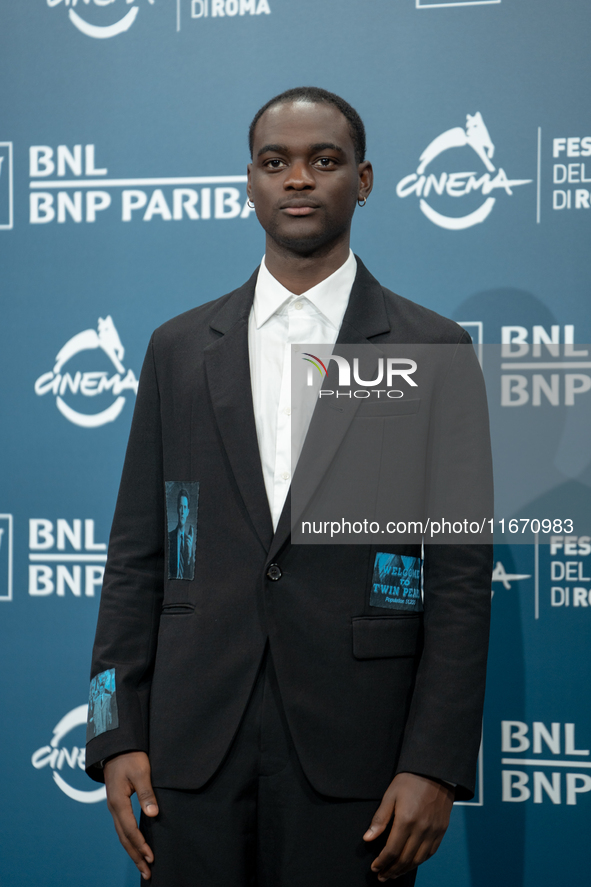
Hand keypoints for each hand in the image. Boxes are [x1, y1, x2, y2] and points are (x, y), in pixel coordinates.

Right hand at [104, 751, 158, 880]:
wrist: (116, 746)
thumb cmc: (130, 757)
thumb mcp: (141, 772)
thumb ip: (146, 794)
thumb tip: (153, 815)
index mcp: (118, 802)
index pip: (130, 830)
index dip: (141, 845)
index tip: (151, 857)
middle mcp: (113, 808)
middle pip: (123, 838)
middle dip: (135, 856)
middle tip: (147, 872)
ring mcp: (114, 807)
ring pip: (122, 835)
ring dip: (132, 851)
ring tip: (142, 865)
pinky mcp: (117, 804)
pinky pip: (122, 827)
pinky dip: (129, 840)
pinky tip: (136, 846)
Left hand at [363, 772, 453, 880]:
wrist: (435, 771)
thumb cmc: (410, 781)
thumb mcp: (390, 795)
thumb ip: (380, 818)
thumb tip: (367, 838)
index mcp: (406, 820)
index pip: (392, 850)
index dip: (382, 862)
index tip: (374, 868)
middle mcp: (421, 829)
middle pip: (405, 859)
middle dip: (392, 871)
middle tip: (382, 876)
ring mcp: (433, 831)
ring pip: (418, 860)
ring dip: (405, 870)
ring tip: (394, 874)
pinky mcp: (441, 830)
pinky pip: (430, 853)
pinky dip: (419, 862)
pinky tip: (411, 864)